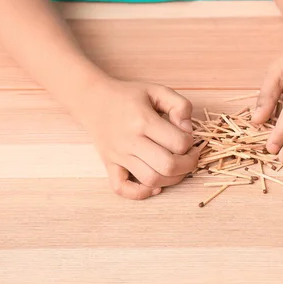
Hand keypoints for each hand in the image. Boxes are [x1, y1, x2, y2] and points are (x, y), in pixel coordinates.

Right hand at [78, 78, 197, 199]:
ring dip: (172, 179)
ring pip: (151, 180)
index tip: (187, 137)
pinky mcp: (109, 165)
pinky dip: (141, 193)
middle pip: (168, 166)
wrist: (92, 99)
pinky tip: (154, 185)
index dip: (190, 142)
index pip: (179, 143)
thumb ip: (180, 105)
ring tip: (177, 167)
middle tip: (190, 156)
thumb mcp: (158, 90)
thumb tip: (187, 128)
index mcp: (144, 121)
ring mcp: (119, 156)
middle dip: (188, 164)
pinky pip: (122, 189)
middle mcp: (130, 141)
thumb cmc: (129, 96)